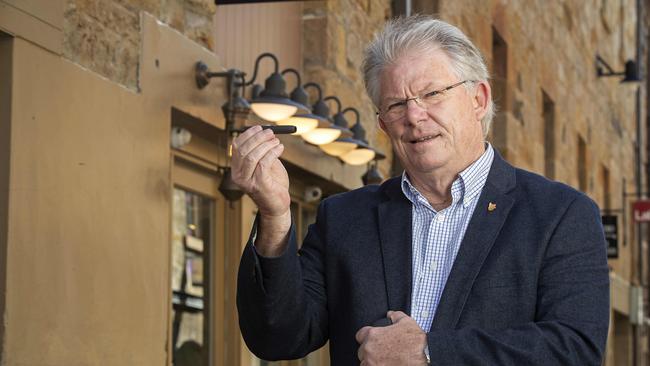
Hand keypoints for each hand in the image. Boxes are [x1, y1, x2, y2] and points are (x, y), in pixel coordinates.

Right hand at [231, 126, 290, 254]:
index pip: (236, 146)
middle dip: (258, 138)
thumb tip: (265, 132)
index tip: (259, 128)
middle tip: (271, 132)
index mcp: (237, 169)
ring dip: (266, 144)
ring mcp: (247, 181)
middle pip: (244, 149)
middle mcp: (238, 176)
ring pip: (253, 155)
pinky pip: (264, 163)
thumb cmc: (272, 183)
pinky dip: (273, 152)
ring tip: (277, 142)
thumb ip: (262, 150)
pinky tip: (280, 149)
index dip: (248, 135)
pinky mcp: (259, 185)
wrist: (277, 205)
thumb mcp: (265, 164)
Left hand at [355, 311, 427, 365]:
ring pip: (365, 363)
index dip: (367, 336)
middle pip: (362, 350)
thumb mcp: (407, 322)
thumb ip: (396, 316)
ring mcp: (371, 363)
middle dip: (370, 351)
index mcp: (373, 335)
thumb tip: (391, 314)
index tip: (372, 339)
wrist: (425, 358)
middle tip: (381, 352)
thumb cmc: (415, 343)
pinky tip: (386, 365)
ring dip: (372, 361)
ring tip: (384, 361)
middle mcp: (369, 350)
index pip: (360, 335)